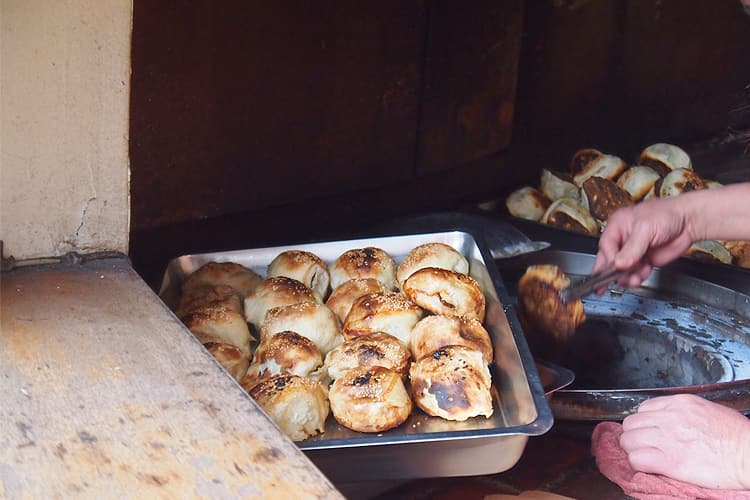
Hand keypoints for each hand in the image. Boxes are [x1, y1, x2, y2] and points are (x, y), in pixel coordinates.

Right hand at [592, 197, 693, 287]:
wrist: (689, 221)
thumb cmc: (667, 214)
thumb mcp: (645, 228)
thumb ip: (631, 248)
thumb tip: (618, 263)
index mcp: (617, 226)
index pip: (606, 246)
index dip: (609, 259)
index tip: (615, 267)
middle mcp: (623, 239)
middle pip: (609, 259)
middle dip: (610, 272)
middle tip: (605, 285)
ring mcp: (633, 251)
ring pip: (621, 269)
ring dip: (626, 276)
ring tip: (634, 278)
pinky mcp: (644, 260)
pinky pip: (634, 273)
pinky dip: (637, 277)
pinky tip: (641, 275)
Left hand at [620, 394, 749, 489]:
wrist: (749, 455)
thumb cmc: (737, 436)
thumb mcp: (707, 410)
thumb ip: (682, 412)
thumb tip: (668, 419)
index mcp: (679, 403)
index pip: (643, 408)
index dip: (643, 422)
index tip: (647, 431)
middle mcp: (669, 417)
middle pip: (631, 423)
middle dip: (634, 435)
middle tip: (642, 445)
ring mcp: (667, 438)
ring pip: (628, 440)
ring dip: (633, 449)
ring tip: (644, 456)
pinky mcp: (669, 461)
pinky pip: (636, 459)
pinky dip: (638, 464)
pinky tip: (648, 466)